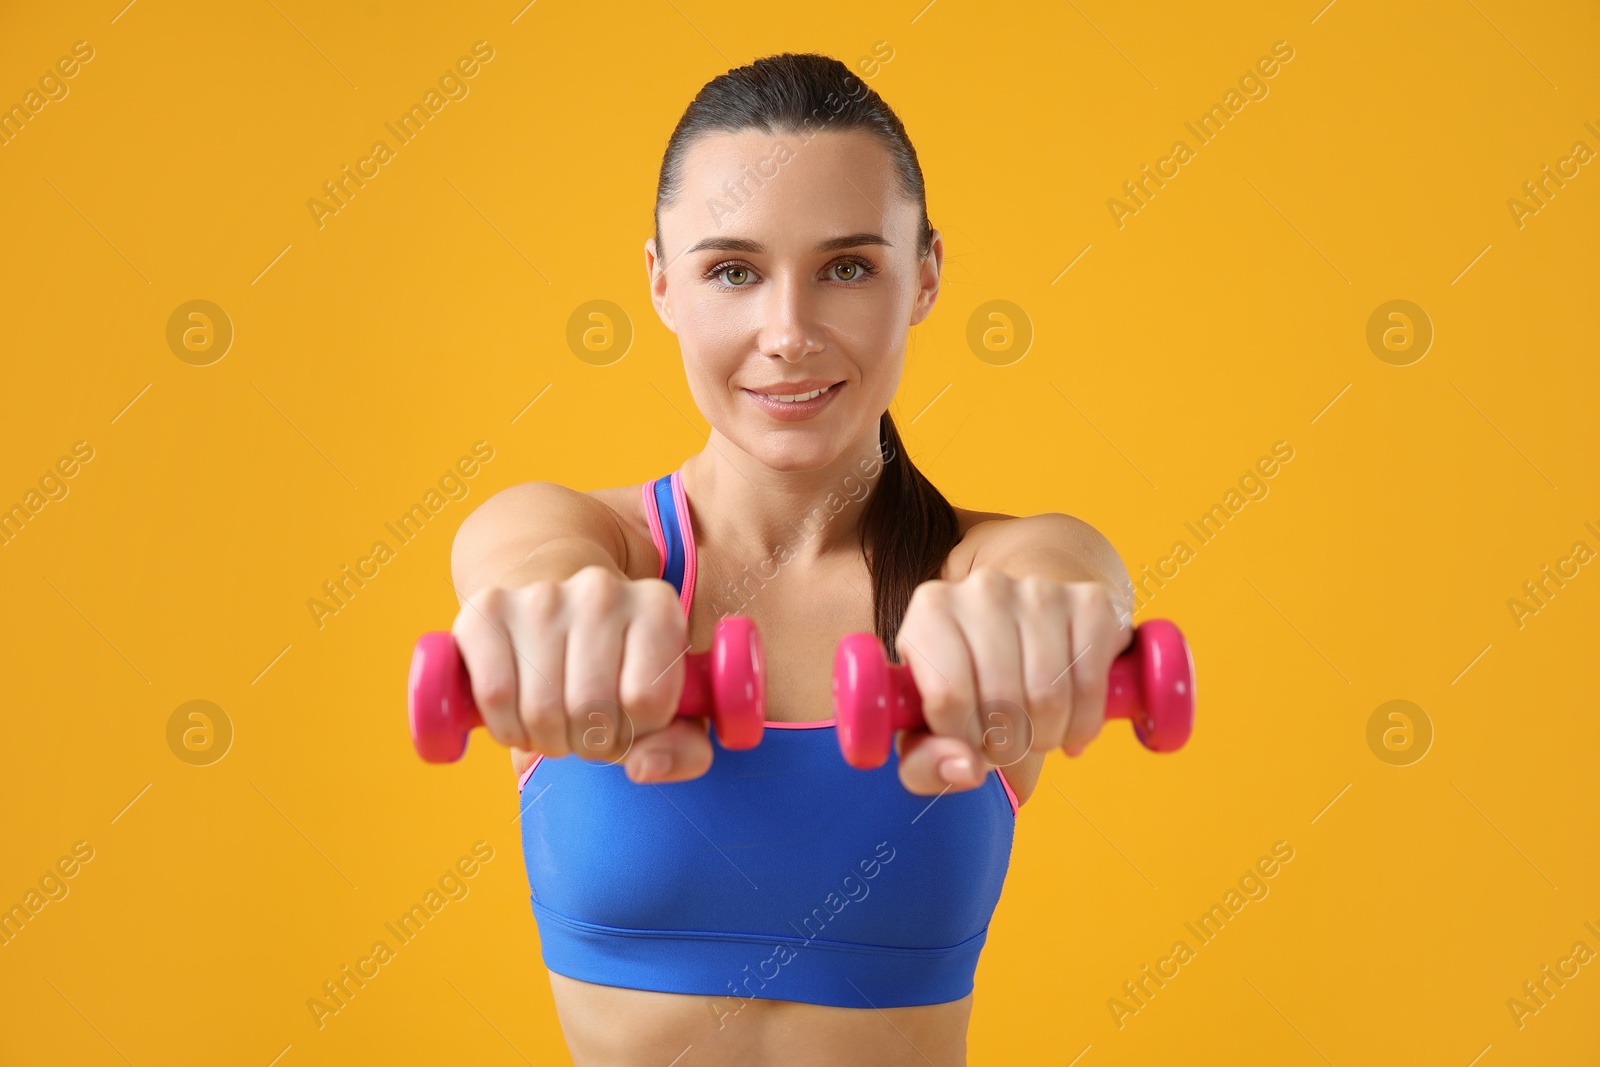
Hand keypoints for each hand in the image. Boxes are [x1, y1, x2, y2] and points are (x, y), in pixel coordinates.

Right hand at [451, 565, 713, 783]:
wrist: (558, 621)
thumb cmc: (620, 676)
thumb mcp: (670, 715)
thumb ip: (683, 751)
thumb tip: (643, 767)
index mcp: (658, 608)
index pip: (647, 701)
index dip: (636, 732)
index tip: (628, 721)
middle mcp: (602, 589)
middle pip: (592, 708)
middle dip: (588, 742)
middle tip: (586, 730)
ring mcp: (542, 595)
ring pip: (541, 709)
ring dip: (547, 741)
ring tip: (556, 724)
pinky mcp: (488, 608)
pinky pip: (494, 694)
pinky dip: (505, 728)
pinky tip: (518, 719)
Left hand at [891, 566, 1132, 794]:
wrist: (1023, 640)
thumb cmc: (966, 690)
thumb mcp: (925, 732)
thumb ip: (924, 763)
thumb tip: (966, 768)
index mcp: (931, 610)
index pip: (948, 696)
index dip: (962, 741)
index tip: (968, 745)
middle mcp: (983, 588)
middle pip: (1002, 699)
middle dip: (1006, 745)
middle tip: (1005, 745)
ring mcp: (1040, 590)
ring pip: (1048, 696)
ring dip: (1045, 738)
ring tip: (1034, 734)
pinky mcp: (1091, 601)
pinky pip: (1091, 684)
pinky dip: (1083, 723)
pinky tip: (1069, 725)